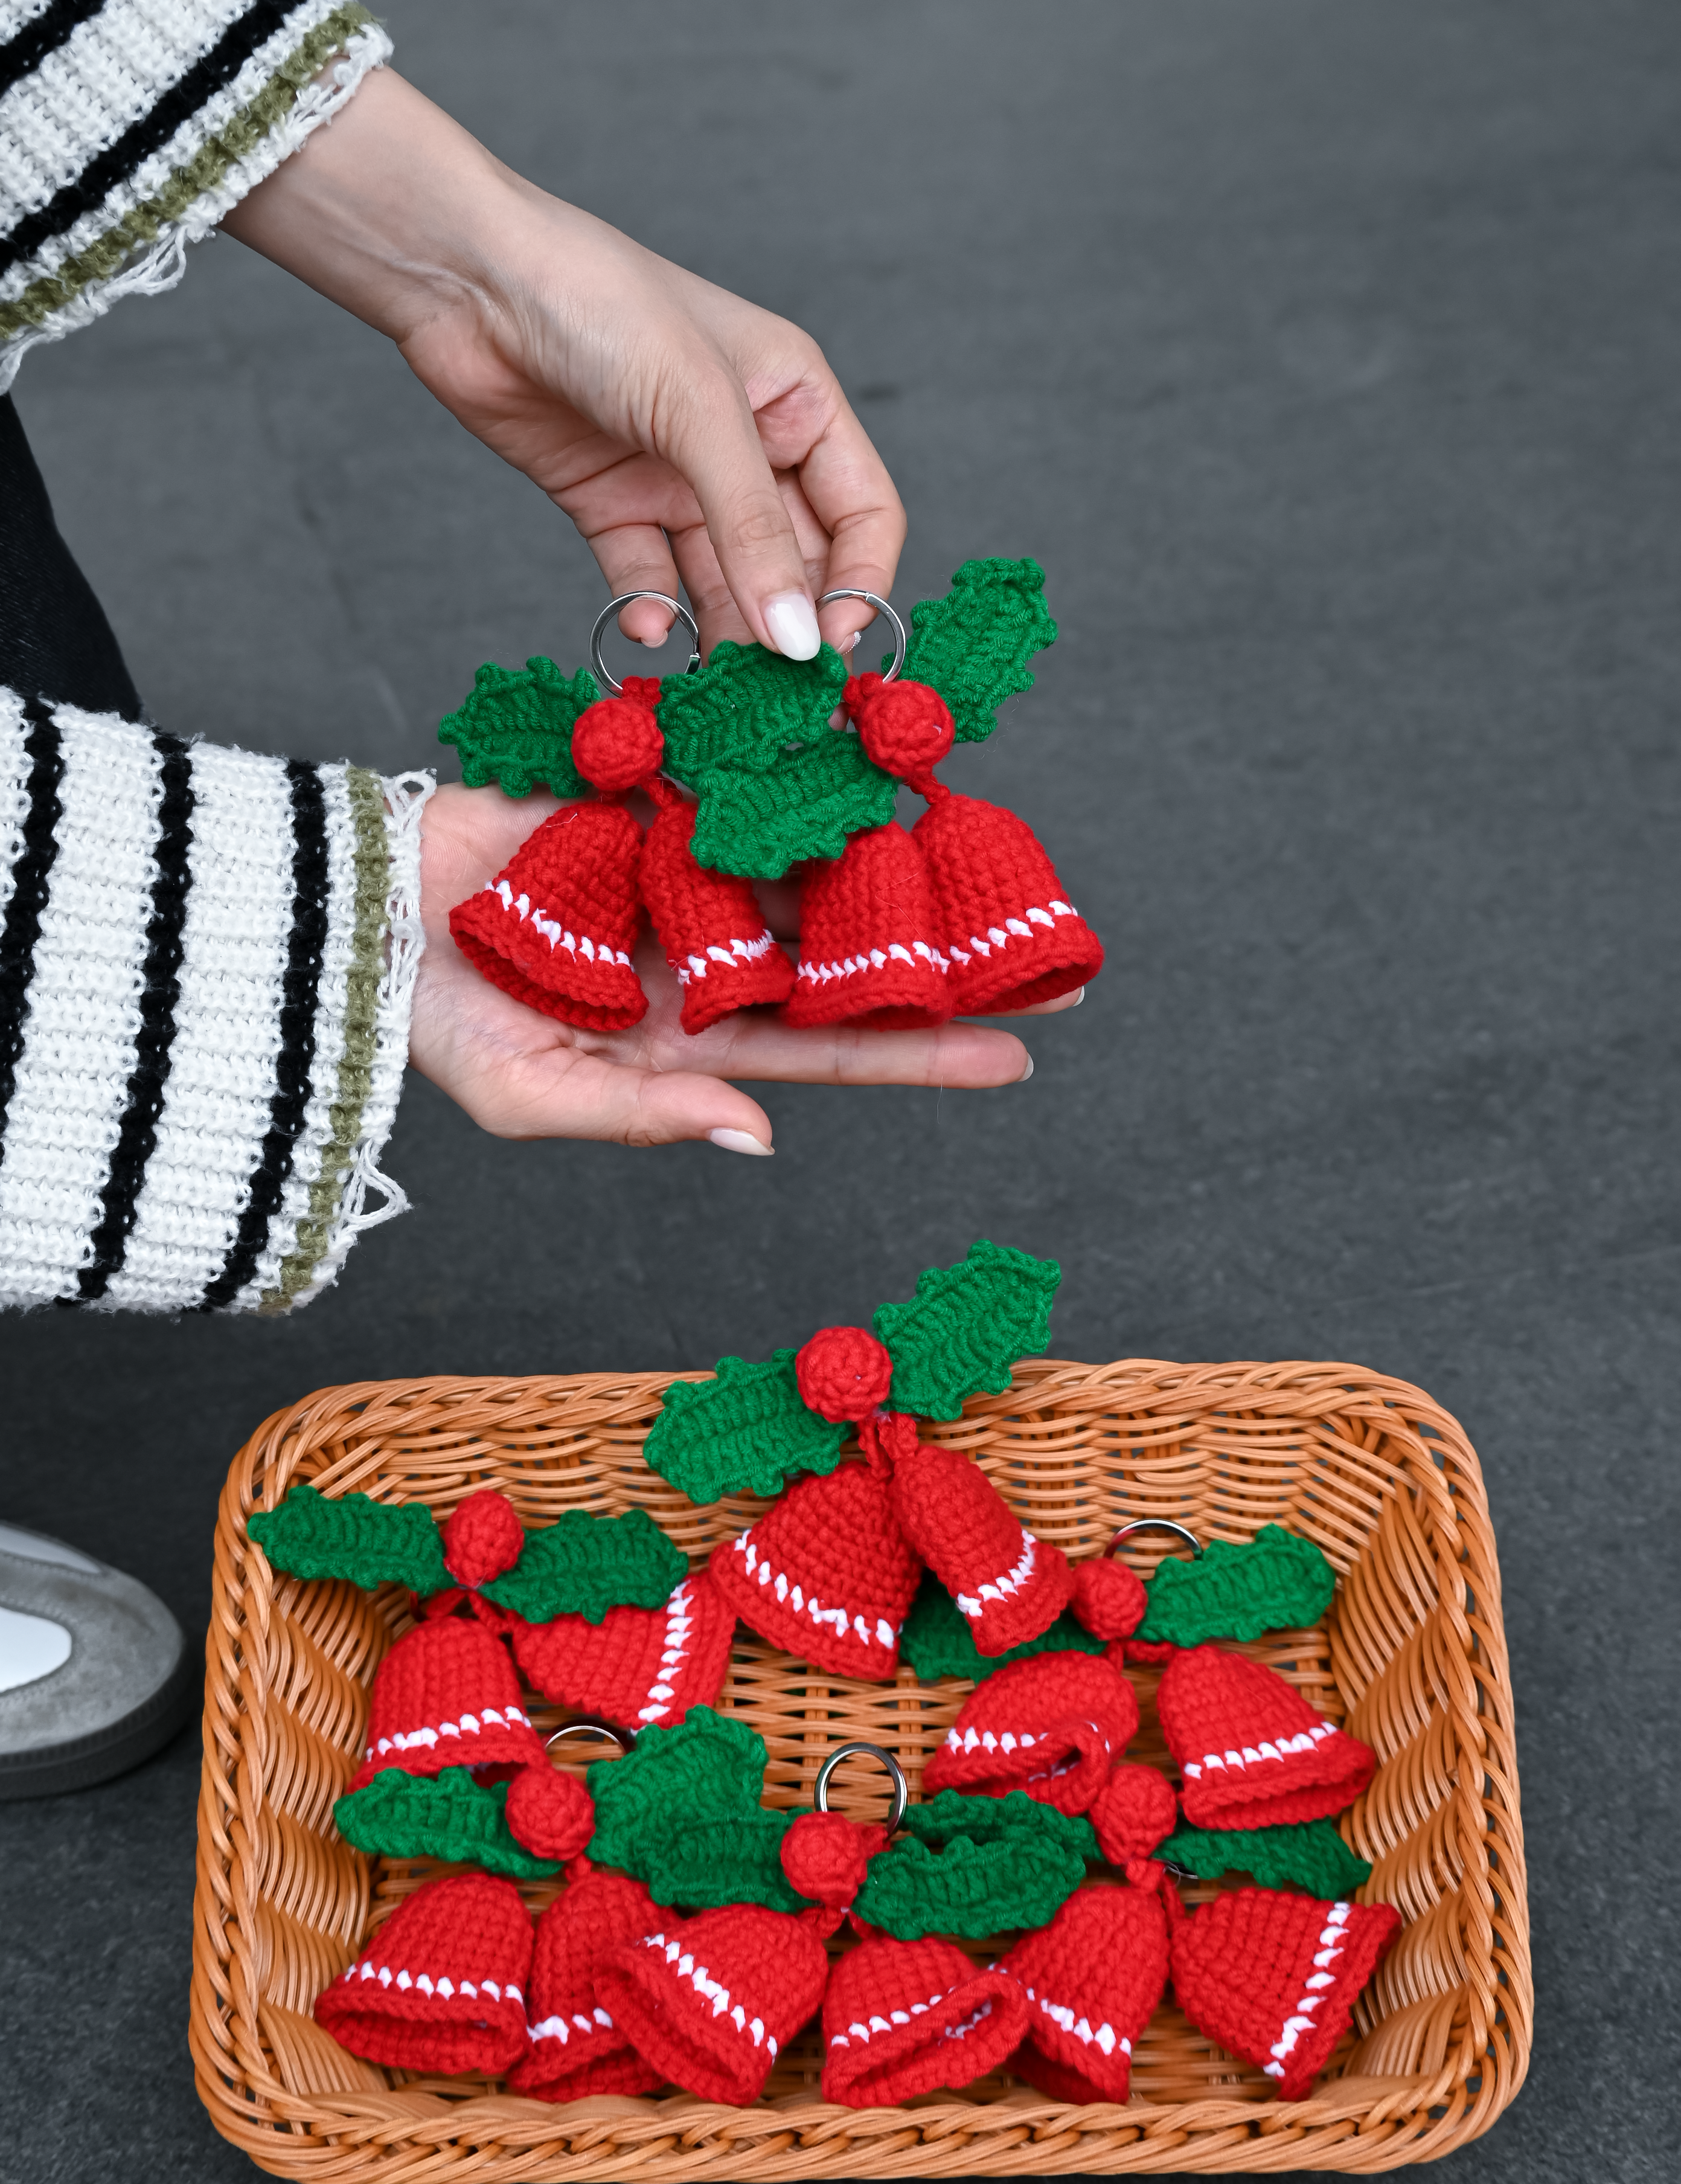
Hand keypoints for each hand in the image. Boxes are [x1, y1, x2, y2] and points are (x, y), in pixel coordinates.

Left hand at [222, 67, 901, 659]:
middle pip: (795, 562)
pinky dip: (651, 614)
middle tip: (775, 693)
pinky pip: (649, 580)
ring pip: (722, 583)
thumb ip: (752, 531)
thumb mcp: (698, 412)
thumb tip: (797, 638)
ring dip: (722, 635)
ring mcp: (678, 481)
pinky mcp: (614, 507)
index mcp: (796, 402)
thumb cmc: (599, 301)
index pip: (863, 514)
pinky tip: (645, 630)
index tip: (829, 648)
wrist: (471, 282)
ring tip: (713, 685)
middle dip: (787, 625)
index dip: (858, 583)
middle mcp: (746, 447)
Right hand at [411, 785, 1078, 1151]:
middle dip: (945, 954)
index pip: (834, 1046)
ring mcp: (685, 875)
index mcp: (695, 1035)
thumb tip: (759, 1134)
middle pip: (851, 954)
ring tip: (990, 849)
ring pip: (816, 865)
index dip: (926, 1054)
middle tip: (1053, 949)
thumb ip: (648, 1114)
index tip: (1020, 1055)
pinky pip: (744, 788)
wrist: (353, 916)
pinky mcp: (652, 801)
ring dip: (897, 859)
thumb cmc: (434, 1026)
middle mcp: (710, 957)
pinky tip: (879, 762)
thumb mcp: (535, 1095)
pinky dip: (805, 776)